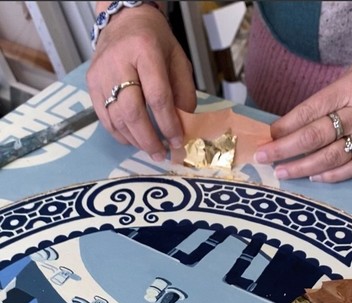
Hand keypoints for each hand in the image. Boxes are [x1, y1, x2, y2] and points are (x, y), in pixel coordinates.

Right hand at [86, 3, 196, 160]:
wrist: (123, 21)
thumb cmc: (155, 41)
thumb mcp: (178, 60)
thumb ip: (183, 93)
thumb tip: (183, 126)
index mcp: (145, 50)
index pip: (158, 96)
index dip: (168, 124)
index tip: (177, 141)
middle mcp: (118, 62)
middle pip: (132, 111)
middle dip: (148, 139)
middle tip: (160, 154)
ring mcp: (100, 74)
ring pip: (116, 118)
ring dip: (134, 140)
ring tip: (150, 150)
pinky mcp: (91, 84)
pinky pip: (104, 118)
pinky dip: (119, 134)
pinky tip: (132, 140)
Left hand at [254, 50, 351, 182]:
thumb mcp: (350, 74)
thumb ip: (325, 98)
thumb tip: (292, 123)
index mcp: (350, 89)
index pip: (309, 112)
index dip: (284, 127)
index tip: (266, 136)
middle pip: (314, 136)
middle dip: (284, 149)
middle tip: (263, 157)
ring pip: (332, 157)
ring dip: (302, 167)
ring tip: (281, 172)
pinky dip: (333, 175)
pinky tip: (314, 177)